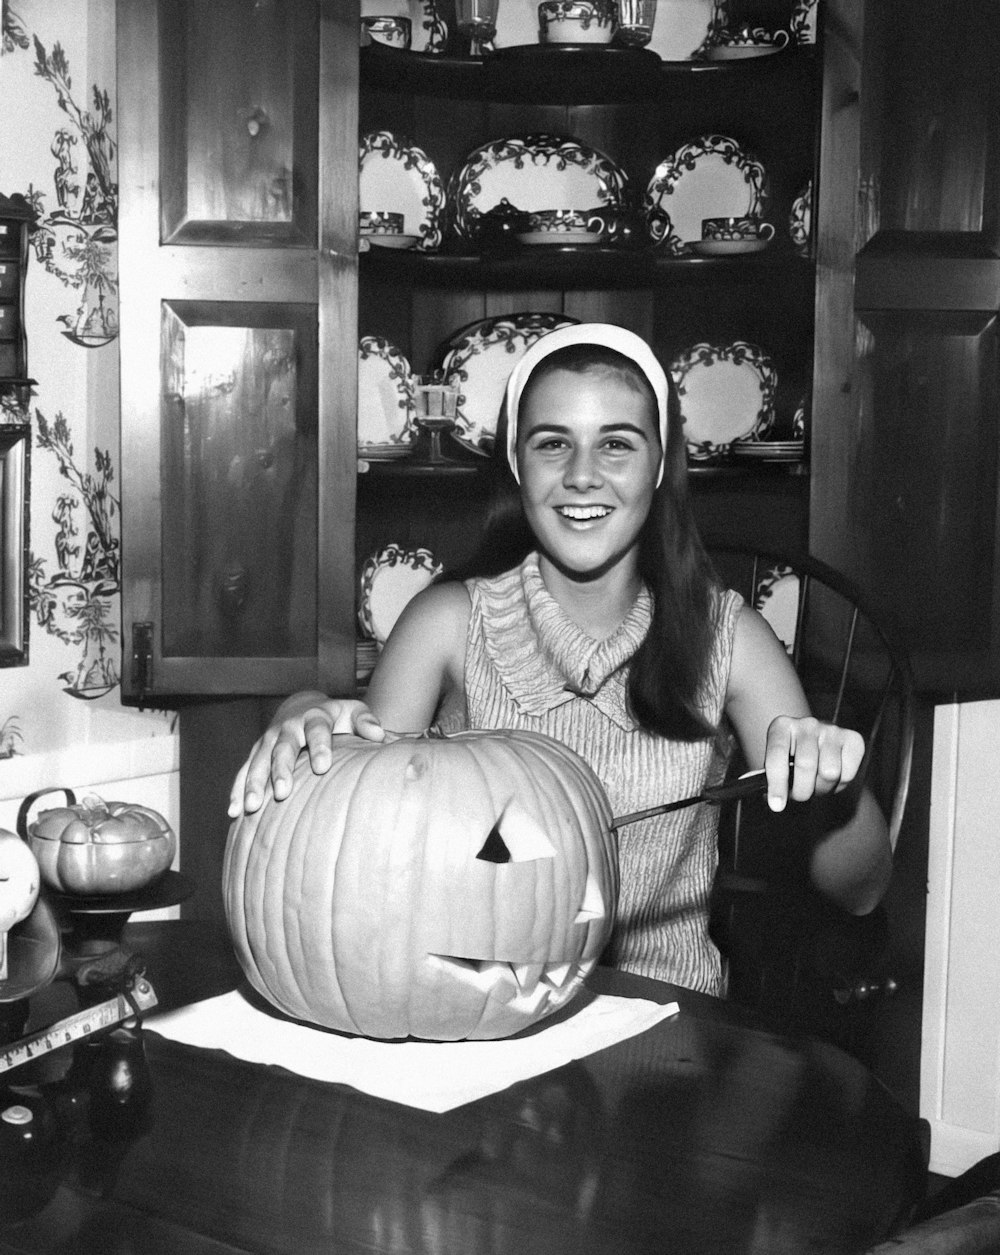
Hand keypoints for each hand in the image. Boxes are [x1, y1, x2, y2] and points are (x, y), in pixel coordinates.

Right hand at [228, 695, 384, 816]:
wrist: (302, 707)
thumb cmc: (335, 716)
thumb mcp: (352, 712)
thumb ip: (366, 721)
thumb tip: (380, 734)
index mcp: (313, 717)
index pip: (317, 730)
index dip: (319, 747)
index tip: (323, 766)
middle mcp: (287, 728)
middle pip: (283, 748)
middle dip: (281, 770)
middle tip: (283, 792)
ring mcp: (268, 741)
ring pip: (259, 762)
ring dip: (254, 784)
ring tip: (252, 807)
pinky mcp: (256, 754)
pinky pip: (244, 773)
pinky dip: (237, 791)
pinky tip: (234, 812)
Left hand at [763, 716, 864, 812]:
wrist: (816, 742)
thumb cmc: (792, 758)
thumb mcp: (778, 764)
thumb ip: (776, 779)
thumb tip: (778, 802)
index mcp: (781, 727)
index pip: (776, 756)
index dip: (777, 783)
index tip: (777, 805)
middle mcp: (807, 724)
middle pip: (806, 766)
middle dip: (802, 791)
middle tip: (800, 795)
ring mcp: (831, 730)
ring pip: (829, 772)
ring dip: (822, 788)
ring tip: (816, 786)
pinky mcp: (853, 739)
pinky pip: (848, 774)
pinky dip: (840, 785)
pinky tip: (832, 779)